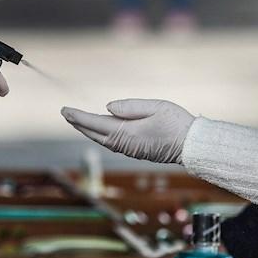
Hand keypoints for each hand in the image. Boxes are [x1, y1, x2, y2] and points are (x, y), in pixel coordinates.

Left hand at [60, 99, 193, 163]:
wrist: (192, 146)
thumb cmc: (177, 123)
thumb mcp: (155, 107)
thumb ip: (130, 107)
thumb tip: (108, 107)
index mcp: (127, 132)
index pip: (96, 123)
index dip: (79, 116)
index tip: (65, 110)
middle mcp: (124, 143)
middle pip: (94, 134)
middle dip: (79, 124)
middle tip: (66, 113)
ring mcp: (129, 150)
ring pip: (102, 140)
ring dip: (88, 130)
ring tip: (78, 121)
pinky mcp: (135, 151)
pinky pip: (111, 143)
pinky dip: (100, 135)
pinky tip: (100, 130)